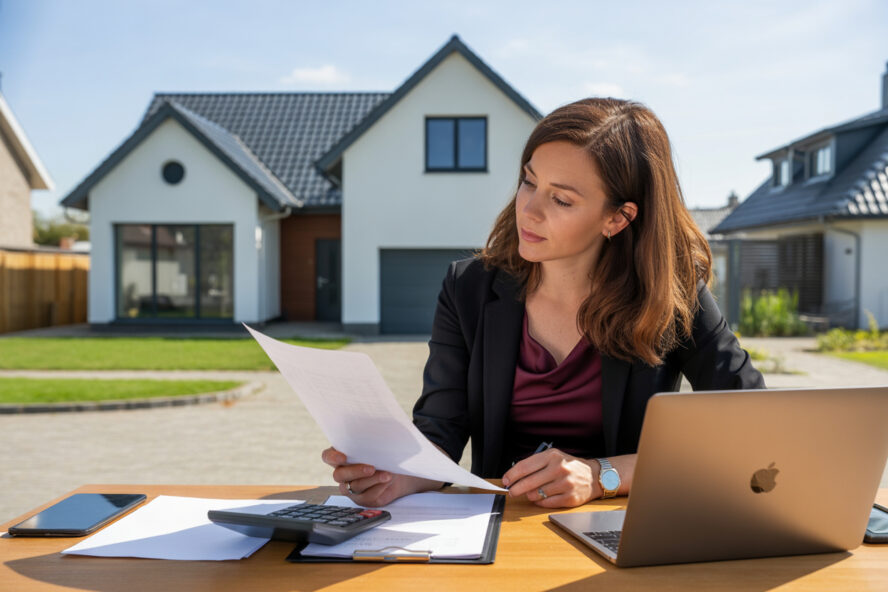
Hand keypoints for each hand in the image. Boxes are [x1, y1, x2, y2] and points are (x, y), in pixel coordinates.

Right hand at [320, 447, 443, 506]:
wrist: (396, 471)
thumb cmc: (382, 453)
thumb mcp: (375, 445)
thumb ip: (369, 442)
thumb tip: (375, 437)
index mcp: (340, 456)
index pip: (327, 457)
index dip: (332, 458)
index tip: (343, 457)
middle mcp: (343, 474)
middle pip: (339, 475)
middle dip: (356, 471)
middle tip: (371, 468)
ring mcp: (351, 488)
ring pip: (356, 486)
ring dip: (373, 480)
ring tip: (387, 475)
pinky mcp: (363, 499)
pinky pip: (368, 496)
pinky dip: (379, 488)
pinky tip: (387, 481)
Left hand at [501, 448, 598, 507]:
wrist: (593, 476)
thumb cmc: (569, 466)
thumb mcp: (553, 457)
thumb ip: (535, 464)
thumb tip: (514, 477)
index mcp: (552, 456)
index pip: (525, 466)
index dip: (512, 475)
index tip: (505, 481)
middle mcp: (559, 468)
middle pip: (528, 482)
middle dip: (515, 489)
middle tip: (511, 491)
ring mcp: (565, 484)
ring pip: (536, 494)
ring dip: (530, 495)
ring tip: (531, 492)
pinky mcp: (570, 498)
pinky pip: (546, 503)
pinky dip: (540, 502)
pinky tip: (541, 498)